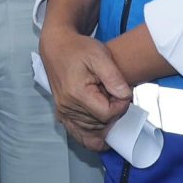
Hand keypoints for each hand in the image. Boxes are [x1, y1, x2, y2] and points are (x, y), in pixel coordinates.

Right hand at [39, 20, 131, 152]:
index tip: (123, 93)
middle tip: (114, 96)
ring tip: (107, 104)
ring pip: (91, 132)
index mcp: (77, 93)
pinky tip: (101, 135)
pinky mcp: (61, 114)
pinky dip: (91, 137)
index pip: (107, 114)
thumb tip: (125, 97)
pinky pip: (77, 134)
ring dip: (104, 123)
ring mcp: (63, 112)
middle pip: (100, 125)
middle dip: (113, 114)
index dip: (121, 107)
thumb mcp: (100, 56)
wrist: (57, 46)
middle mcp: (67, 106)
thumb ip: (114, 77)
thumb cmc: (79, 49)